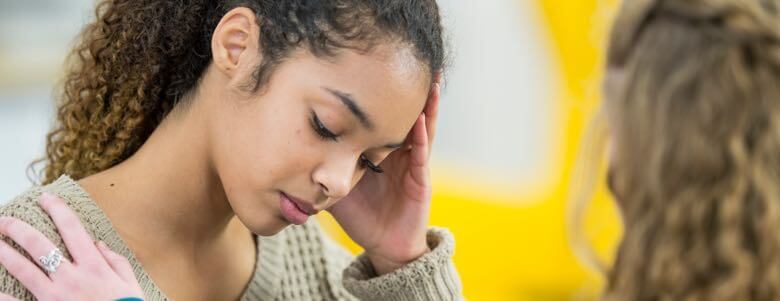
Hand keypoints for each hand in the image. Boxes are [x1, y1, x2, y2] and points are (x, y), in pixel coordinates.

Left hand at [0, 193, 143, 300]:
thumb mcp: (129, 282)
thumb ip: (115, 260)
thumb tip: (98, 243)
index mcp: (94, 265)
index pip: (72, 229)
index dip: (57, 210)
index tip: (45, 198)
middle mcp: (72, 276)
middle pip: (40, 246)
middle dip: (19, 229)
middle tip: (4, 220)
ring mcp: (56, 296)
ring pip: (23, 269)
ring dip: (5, 254)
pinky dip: (3, 297)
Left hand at [328, 74, 441, 274]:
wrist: (383, 244)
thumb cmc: (360, 214)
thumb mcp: (334, 183)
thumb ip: (318, 166)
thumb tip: (286, 150)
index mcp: (380, 149)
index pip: (380, 115)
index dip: (379, 93)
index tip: (373, 65)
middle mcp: (399, 151)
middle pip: (404, 113)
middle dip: (408, 88)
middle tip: (410, 57)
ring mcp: (413, 163)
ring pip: (421, 126)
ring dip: (425, 104)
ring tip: (429, 77)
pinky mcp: (421, 179)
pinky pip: (421, 154)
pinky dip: (421, 135)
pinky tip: (420, 118)